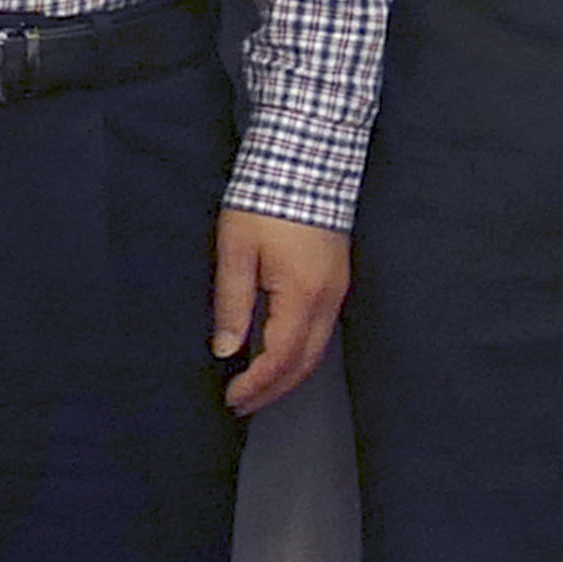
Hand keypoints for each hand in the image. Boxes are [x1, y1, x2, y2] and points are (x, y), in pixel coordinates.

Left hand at [216, 210, 348, 415]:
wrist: (308, 157)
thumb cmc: (268, 198)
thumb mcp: (236, 249)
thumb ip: (231, 303)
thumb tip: (225, 348)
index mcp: (302, 295)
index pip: (280, 358)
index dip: (255, 385)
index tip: (231, 397)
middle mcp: (328, 299)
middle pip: (305, 363)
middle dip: (274, 390)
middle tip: (243, 404)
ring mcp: (338, 289)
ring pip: (317, 349)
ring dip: (288, 374)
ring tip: (258, 387)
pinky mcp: (337, 278)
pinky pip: (322, 329)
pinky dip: (301, 352)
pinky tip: (280, 353)